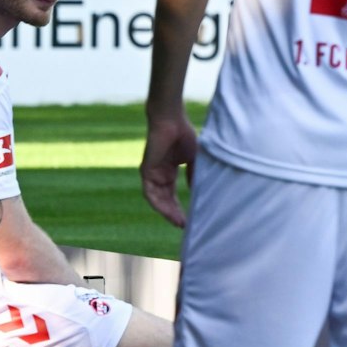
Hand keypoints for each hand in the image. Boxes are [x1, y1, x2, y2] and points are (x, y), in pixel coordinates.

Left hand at [140, 112, 199, 226]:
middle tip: (185, 226)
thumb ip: (194, 176)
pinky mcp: (145, 171)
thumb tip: (200, 194)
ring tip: (179, 223)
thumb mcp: (193, 160)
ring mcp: (150, 173)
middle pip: (164, 200)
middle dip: (174, 214)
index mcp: (168, 171)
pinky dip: (159, 204)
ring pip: (157, 199)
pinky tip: (169, 213)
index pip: (172, 195)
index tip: (189, 220)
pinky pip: (150, 193)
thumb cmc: (183, 134)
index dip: (179, 208)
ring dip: (167, 212)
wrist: (171, 120)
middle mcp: (158, 174)